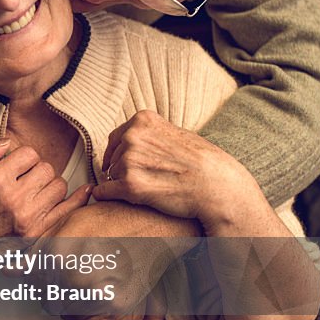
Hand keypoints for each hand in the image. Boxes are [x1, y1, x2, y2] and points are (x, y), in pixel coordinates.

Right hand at [0, 139, 91, 250]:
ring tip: (33, 189)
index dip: (20, 156)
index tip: (11, 165)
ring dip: (48, 184)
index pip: (28, 153)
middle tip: (22, 178)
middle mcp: (15, 200)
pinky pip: (66, 211)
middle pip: (46, 168)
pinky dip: (77, 199)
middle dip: (35, 169)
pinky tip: (85, 190)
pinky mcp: (34, 235)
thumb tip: (8, 143)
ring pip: (58, 186)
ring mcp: (27, 219)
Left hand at [94, 110, 252, 231]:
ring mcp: (130, 161)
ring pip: (111, 175)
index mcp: (143, 121)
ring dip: (121, 183)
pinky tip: (110, 199)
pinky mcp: (130, 186)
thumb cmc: (202, 162)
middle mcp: (133, 137)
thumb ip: (152, 134)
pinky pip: (104, 191)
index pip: (116, 137)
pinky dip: (105, 196)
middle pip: (113, 157)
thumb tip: (130, 140)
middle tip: (142, 180)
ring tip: (146, 189)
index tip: (119, 162)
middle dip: (122, 169)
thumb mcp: (175, 133)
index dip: (118, 152)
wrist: (216, 185)